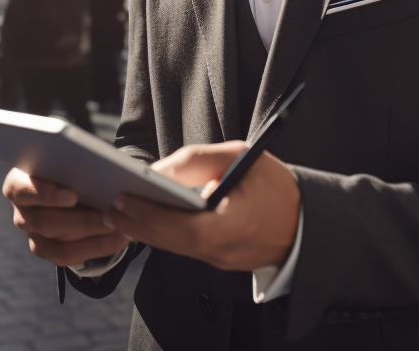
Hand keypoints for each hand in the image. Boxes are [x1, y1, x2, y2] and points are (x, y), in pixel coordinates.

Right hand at [3, 168, 128, 266]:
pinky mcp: (48, 251)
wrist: (73, 188)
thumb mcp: (69, 162)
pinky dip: (97, 247)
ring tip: (119, 225)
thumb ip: (75, 165)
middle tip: (108, 214)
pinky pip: (70, 255)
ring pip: (59, 241)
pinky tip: (119, 238)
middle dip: (80, 219)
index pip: (20, 189)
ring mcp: (33, 235)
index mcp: (17, 184)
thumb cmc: (68, 169)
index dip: (45, 194)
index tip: (73, 195)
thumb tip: (98, 172)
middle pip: (44, 221)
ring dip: (92, 234)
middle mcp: (21, 213)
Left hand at [105, 142, 299, 271]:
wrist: (308, 222)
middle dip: (137, 222)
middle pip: (170, 241)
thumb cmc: (277, 186)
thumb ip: (198, 161)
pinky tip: (145, 222)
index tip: (123, 198)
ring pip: (174, 247)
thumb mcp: (242, 157)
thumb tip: (157, 171)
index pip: (181, 227)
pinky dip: (163, 235)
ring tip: (118, 213)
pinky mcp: (220, 261)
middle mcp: (224, 251)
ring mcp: (222, 261)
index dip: (149, 214)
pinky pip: (185, 249)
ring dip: (145, 230)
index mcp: (233, 226)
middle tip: (109, 205)